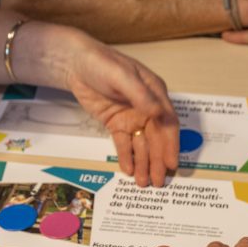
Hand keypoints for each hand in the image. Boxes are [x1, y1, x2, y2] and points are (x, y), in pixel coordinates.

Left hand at [64, 33, 179, 187]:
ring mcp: (131, 117)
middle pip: (156, 139)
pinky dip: (127, 157)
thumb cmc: (102, 63)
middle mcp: (147, 108)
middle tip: (159, 181)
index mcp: (155, 93)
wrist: (75, 63)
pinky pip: (124, 144)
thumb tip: (159, 113)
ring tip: (143, 182)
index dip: (171, 145)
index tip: (171, 163)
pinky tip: (129, 170)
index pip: (168, 123)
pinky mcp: (116, 124)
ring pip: (141, 144)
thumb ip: (141, 95)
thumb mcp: (123, 76)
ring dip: (144, 163)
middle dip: (158, 160)